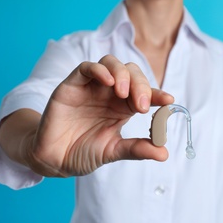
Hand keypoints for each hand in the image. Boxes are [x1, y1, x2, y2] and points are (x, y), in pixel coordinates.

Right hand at [22, 55, 173, 176]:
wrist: (55, 159)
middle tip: (142, 105)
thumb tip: (164, 153)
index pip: (144, 93)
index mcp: (123, 107)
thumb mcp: (114, 151)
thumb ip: (137, 149)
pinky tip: (108, 82)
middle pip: (131, 74)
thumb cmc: (83, 151)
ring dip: (122, 74)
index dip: (157, 94)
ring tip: (124, 93)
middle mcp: (109, 93)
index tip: (168, 101)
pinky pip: (86, 68)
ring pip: (111, 64)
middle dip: (141, 85)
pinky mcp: (72, 85)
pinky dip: (99, 70)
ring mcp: (91, 87)